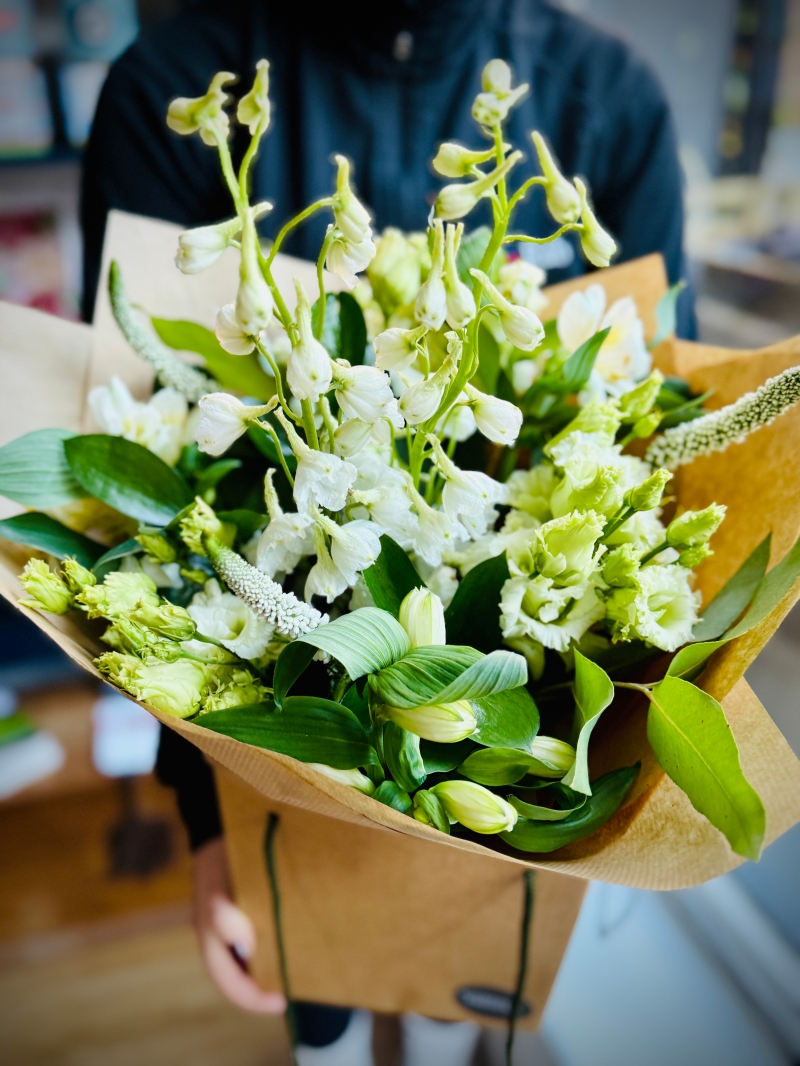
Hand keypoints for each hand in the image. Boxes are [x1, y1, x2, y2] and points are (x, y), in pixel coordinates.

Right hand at [192, 836, 286, 1012]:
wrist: (218, 827)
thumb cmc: (219, 860)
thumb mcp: (218, 889)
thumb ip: (226, 918)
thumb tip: (247, 947)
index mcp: (210, 942)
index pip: (232, 985)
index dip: (256, 999)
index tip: (284, 1000)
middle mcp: (219, 939)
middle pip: (242, 976)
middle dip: (268, 986)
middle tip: (299, 986)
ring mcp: (230, 925)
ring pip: (252, 958)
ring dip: (273, 965)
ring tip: (301, 965)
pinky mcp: (243, 909)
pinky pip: (259, 936)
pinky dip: (276, 942)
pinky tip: (295, 935)